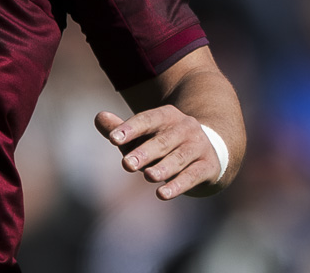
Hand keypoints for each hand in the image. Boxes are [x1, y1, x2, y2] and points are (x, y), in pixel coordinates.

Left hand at [95, 106, 221, 199]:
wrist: (210, 149)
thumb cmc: (166, 143)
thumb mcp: (144, 135)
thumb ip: (121, 129)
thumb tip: (98, 117)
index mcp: (167, 115)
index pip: (147, 120)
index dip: (130, 129)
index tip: (112, 139)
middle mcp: (185, 127)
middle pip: (163, 140)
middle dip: (145, 152)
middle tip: (127, 164)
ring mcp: (199, 146)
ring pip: (179, 158)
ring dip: (163, 168)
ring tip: (147, 176)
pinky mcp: (208, 166)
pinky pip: (192, 175)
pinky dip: (178, 185)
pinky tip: (162, 194)